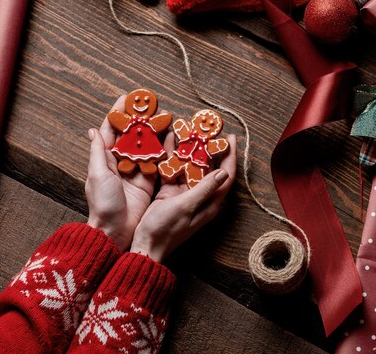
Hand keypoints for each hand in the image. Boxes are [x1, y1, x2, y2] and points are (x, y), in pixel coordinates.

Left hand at [85, 95, 155, 250]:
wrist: (115, 231)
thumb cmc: (103, 203)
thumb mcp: (97, 174)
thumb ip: (98, 151)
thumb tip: (94, 129)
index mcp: (105, 159)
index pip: (112, 129)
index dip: (119, 113)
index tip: (128, 97)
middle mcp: (121, 162)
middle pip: (132, 135)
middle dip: (142, 118)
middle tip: (153, 104)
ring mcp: (136, 172)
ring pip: (147, 146)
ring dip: (155, 131)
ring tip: (166, 116)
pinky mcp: (149, 182)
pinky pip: (158, 163)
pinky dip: (165, 150)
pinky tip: (173, 138)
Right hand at [130, 133, 236, 261]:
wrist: (145, 246)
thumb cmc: (166, 230)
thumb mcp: (186, 207)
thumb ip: (204, 189)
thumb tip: (223, 171)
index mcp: (209, 202)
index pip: (225, 175)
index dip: (229, 155)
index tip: (229, 137)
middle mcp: (200, 196)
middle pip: (208, 168)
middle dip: (208, 147)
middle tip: (206, 129)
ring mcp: (185, 194)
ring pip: (190, 166)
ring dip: (189, 149)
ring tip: (188, 130)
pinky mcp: (170, 193)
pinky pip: (173, 170)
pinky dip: (172, 157)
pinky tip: (169, 142)